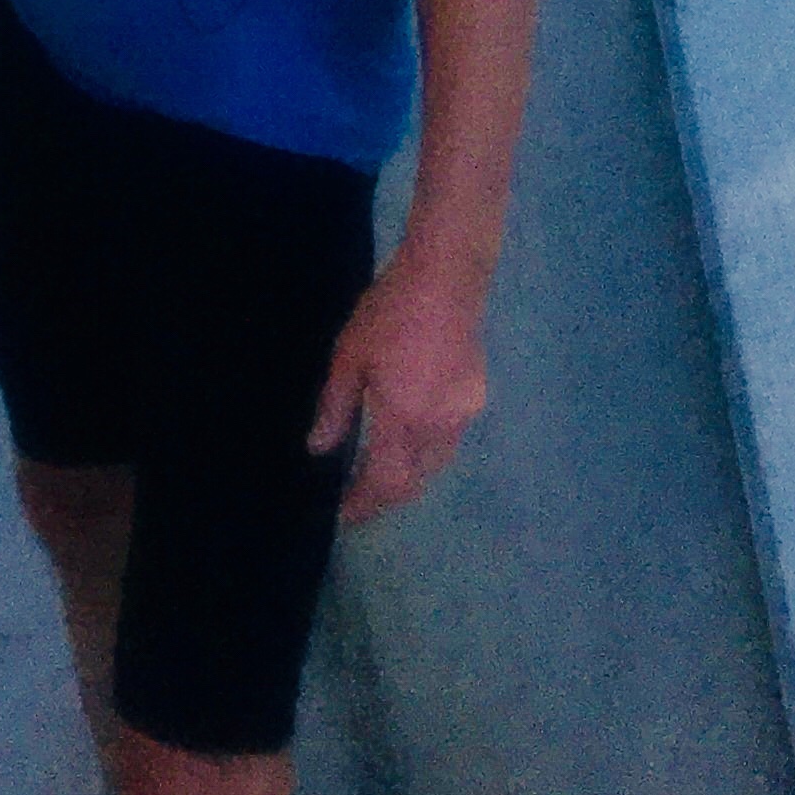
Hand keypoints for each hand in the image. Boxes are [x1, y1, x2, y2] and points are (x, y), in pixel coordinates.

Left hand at [309, 262, 488, 527]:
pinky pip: (448, 440)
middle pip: (413, 482)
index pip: (384, 482)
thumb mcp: (350, 356)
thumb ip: (336, 407)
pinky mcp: (475, 399)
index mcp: (402, 418)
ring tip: (379, 467)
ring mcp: (462, 415)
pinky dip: (425, 448)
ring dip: (407, 473)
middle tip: (357, 495)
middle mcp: (437, 427)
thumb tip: (319, 449)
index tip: (343, 515)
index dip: (364, 503)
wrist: (446, 279)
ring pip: (434, 464)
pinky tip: (409, 431)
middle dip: (384, 495)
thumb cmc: (389, 312)